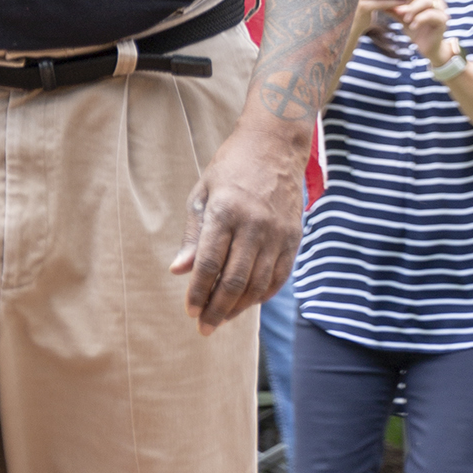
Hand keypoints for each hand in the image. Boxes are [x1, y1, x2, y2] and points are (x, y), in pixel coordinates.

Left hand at [170, 122, 305, 333]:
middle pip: (234, 280)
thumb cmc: (231, 168)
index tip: (189, 310)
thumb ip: (193, 235)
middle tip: (204, 328)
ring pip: (258, 284)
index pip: (209, 264)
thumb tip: (178, 271)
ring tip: (222, 318)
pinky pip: (279, 277)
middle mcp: (254, 224)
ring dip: (239, 307)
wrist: (274, 145)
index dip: (198, 292)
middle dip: (216, 309)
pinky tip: (247, 303)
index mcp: (225, 211)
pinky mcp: (294, 237)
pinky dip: (262, 295)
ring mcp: (277, 232)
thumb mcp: (203, 193)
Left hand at [396, 0, 450, 64]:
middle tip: (401, 8)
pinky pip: (431, 14)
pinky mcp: (442, 20)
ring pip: (428, 0)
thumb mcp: (402, 13)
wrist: (426, 46)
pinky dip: (419, 19)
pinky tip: (412, 25)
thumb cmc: (414, 26)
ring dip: (413, 8)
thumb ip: (393, 3)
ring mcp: (441, 9)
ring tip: (405, 18)